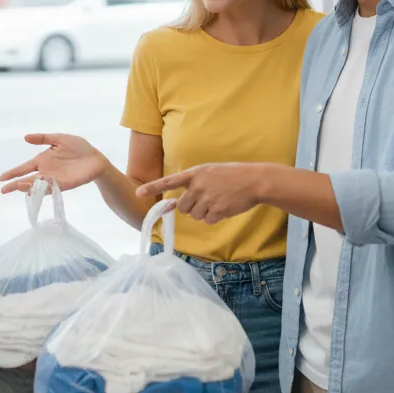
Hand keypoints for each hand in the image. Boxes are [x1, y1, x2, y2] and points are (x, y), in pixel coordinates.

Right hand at [0, 134, 107, 193]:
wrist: (95, 158)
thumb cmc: (79, 148)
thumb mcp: (60, 138)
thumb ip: (44, 138)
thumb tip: (26, 137)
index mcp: (43, 160)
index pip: (25, 167)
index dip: (14, 172)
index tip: (2, 178)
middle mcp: (45, 172)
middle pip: (27, 179)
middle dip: (15, 184)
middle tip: (3, 189)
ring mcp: (54, 179)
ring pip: (37, 185)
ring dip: (26, 187)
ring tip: (16, 187)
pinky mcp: (63, 185)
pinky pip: (50, 188)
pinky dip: (41, 189)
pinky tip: (33, 189)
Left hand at [136, 164, 260, 223]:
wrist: (255, 180)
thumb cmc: (234, 175)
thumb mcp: (212, 172)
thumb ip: (195, 183)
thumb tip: (180, 202)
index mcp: (196, 173)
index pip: (169, 180)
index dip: (153, 187)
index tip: (138, 193)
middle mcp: (198, 185)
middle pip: (182, 207)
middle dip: (191, 207)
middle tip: (205, 201)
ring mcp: (207, 198)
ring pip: (195, 215)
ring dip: (205, 213)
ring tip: (219, 201)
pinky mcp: (216, 210)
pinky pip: (208, 220)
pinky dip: (215, 217)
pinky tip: (225, 207)